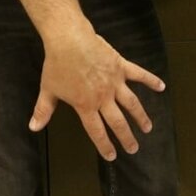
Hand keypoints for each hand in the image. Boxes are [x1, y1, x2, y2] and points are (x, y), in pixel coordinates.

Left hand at [29, 26, 164, 160]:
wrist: (68, 39)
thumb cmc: (57, 65)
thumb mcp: (48, 90)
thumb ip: (43, 111)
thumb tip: (33, 127)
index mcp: (86, 105)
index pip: (97, 131)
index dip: (104, 145)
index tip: (112, 156)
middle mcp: (104, 97)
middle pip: (118, 122)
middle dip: (127, 137)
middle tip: (134, 148)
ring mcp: (115, 82)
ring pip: (132, 104)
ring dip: (141, 117)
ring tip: (148, 127)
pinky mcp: (121, 66)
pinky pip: (139, 74)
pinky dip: (151, 80)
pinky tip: (161, 86)